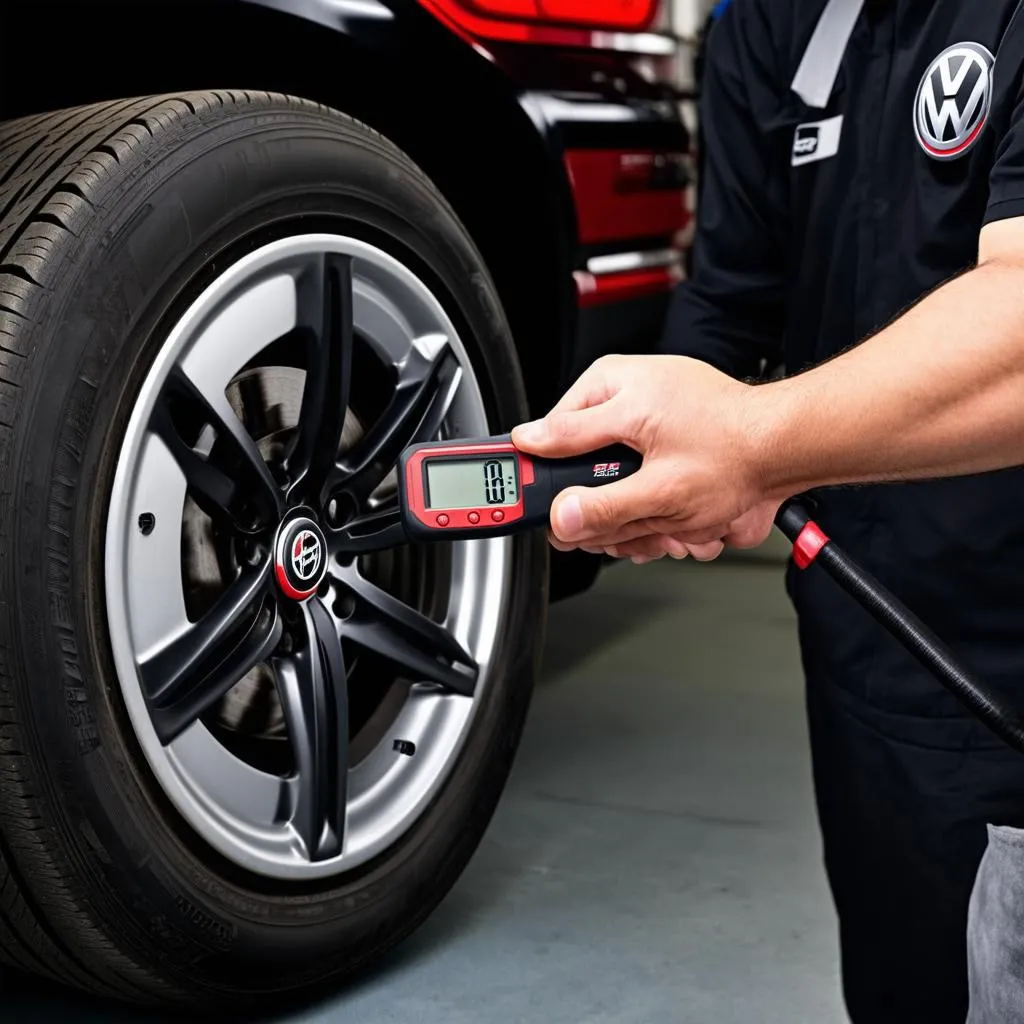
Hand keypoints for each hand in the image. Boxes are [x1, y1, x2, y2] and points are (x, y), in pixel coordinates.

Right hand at [510, 355, 781, 561]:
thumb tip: (561, 517)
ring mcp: (641, 412)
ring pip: (610, 482)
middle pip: (580, 470)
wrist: (785, 448)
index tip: (537, 510)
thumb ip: (604, 507)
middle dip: (610, 512)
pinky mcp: (659, 432)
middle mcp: (621, 393)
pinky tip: (680, 518)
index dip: (546, 486)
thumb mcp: (663, 491)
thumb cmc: (736, 450)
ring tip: (669, 528)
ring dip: (638, 517)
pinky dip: (657, 506)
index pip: (547, 440)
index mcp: (609, 391)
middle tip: (634, 533)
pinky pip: (636, 476)